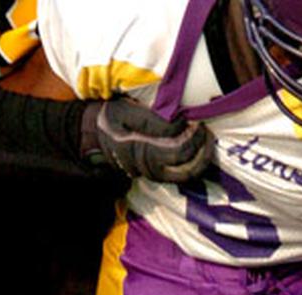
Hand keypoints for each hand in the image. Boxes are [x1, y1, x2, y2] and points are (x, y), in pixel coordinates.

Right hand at [80, 97, 212, 182]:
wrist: (94, 135)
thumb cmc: (112, 118)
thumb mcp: (127, 111)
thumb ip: (152, 120)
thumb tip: (179, 126)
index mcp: (141, 150)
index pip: (176, 150)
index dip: (192, 138)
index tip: (196, 122)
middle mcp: (147, 166)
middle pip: (184, 166)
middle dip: (201, 149)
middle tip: (207, 131)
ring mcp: (151, 173)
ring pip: (184, 175)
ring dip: (201, 160)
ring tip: (207, 142)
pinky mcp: (153, 174)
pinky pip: (179, 176)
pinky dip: (193, 165)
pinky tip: (199, 152)